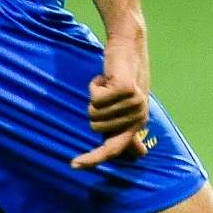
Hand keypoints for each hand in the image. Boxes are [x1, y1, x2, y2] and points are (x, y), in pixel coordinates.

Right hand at [72, 22, 150, 168]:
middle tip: (107, 93)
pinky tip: (106, 77)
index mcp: (138, 124)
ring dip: (95, 95)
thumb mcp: (130, 105)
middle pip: (95, 127)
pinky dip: (93, 85)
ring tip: (108, 84)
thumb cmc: (125, 78)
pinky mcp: (125, 90)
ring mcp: (134, 104)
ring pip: (94, 112)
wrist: (128, 47)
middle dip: (93, 109)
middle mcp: (138, 117)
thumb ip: (130, 129)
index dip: (93, 159)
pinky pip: (95, 97)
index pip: (113, 149)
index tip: (73, 165)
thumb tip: (139, 154)